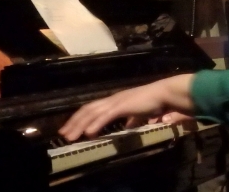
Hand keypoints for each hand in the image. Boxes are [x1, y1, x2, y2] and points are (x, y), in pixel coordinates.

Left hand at [59, 74, 194, 140]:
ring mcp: (117, 101)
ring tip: (69, 136)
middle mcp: (113, 99)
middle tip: (62, 134)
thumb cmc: (155, 102)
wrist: (166, 93)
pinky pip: (106, 116)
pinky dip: (96, 124)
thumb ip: (133, 118)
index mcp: (116, 100)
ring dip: (79, 124)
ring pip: (93, 112)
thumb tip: (129, 126)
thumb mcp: (140, 112)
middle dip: (74, 122)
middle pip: (88, 109)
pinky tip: (88, 133)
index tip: (71, 128)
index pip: (93, 108)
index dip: (80, 118)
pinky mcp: (123, 105)